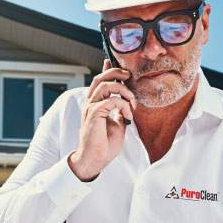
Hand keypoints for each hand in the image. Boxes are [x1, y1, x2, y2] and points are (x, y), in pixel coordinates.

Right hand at [68, 59, 135, 180]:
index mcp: (95, 104)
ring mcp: (90, 108)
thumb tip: (126, 102)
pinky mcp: (93, 114)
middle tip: (129, 77)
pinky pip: (111, 100)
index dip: (107, 70)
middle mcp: (90, 103)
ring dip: (124, 91)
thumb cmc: (104, 145)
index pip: (99, 81)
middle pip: (100, 78)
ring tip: (132, 103)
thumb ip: (119, 111)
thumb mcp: (117, 124)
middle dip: (117, 73)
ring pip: (106, 85)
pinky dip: (123, 105)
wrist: (94, 160)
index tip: (112, 62)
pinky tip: (128, 116)